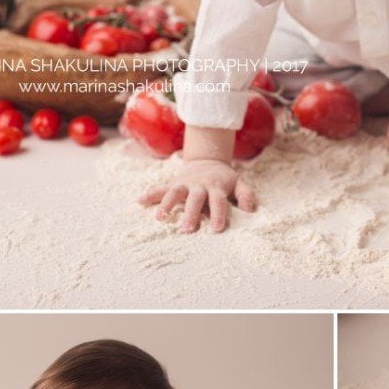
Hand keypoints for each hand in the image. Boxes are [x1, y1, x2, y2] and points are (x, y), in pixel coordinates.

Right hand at [140, 158, 255, 232]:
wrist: (207, 159)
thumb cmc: (225, 178)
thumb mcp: (239, 183)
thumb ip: (245, 195)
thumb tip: (249, 210)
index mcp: (216, 186)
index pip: (218, 201)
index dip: (218, 214)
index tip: (216, 229)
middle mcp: (199, 185)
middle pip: (195, 199)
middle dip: (191, 214)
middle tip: (187, 229)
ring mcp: (185, 183)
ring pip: (175, 192)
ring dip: (167, 204)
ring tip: (161, 217)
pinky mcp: (174, 183)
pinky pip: (161, 188)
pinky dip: (150, 194)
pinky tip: (139, 202)